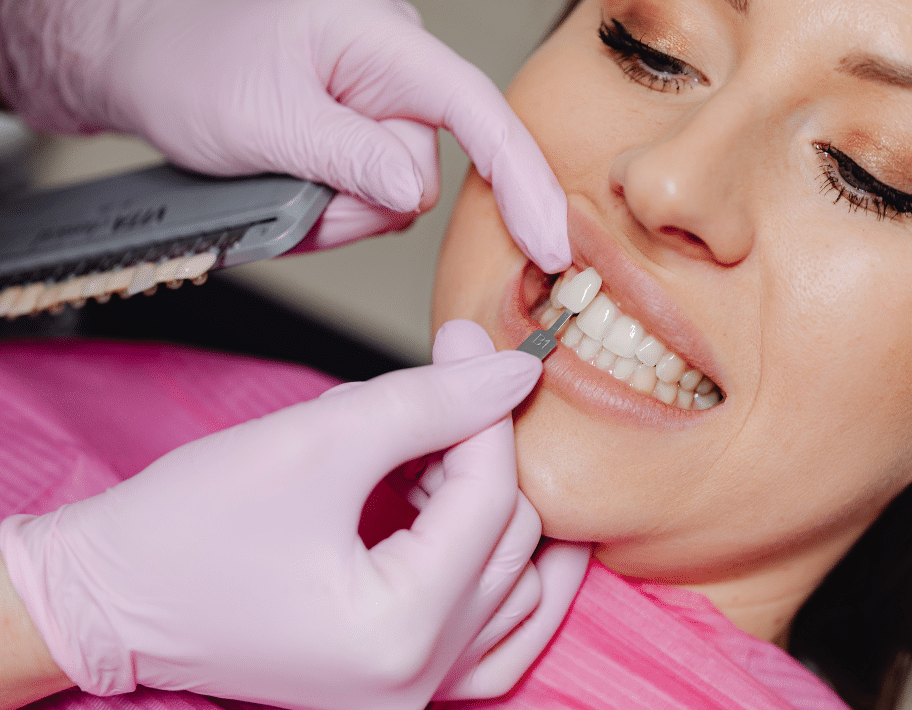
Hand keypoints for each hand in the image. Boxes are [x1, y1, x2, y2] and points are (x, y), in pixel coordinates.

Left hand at [0, 0, 569, 270]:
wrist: (142, 56)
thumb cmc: (189, 60)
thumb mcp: (262, 117)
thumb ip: (348, 155)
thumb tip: (414, 193)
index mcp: (384, 44)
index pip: (476, 113)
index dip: (520, 179)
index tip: (548, 242)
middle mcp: (395, 73)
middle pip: (423, 175)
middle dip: (358, 205)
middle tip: (293, 193)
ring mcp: (378, 106)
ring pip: (391, 198)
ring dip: (335, 212)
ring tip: (278, 183)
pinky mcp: (361, 135)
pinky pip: (367, 197)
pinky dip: (327, 211)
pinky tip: (288, 189)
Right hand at [0, 330, 565, 709]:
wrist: (108, 597)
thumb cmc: (187, 526)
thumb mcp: (317, 440)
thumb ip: (428, 402)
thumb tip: (512, 374)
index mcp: (400, 630)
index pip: (490, 500)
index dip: (485, 410)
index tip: (470, 347)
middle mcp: (417, 681)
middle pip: (510, 543)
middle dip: (482, 455)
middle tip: (443, 390)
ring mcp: (409, 694)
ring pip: (515, 591)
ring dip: (490, 511)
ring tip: (434, 456)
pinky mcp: (395, 685)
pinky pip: (492, 640)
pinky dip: (494, 573)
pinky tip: (469, 516)